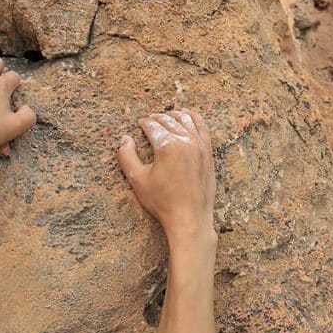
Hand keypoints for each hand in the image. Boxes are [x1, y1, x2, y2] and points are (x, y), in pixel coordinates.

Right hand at [117, 109, 216, 242]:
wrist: (190, 218)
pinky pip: (202, 127)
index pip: (152, 126)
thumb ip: (126, 156)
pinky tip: (188, 115)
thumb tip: (124, 138)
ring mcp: (200, 146)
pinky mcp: (208, 152)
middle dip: (157, 118)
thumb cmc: (162, 202)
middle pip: (168, 121)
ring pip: (186, 120)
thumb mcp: (137, 180)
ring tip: (167, 115)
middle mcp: (185, 141)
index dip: (144, 123)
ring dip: (174, 115)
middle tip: (150, 119)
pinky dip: (194, 118)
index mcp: (167, 145)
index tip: (140, 123)